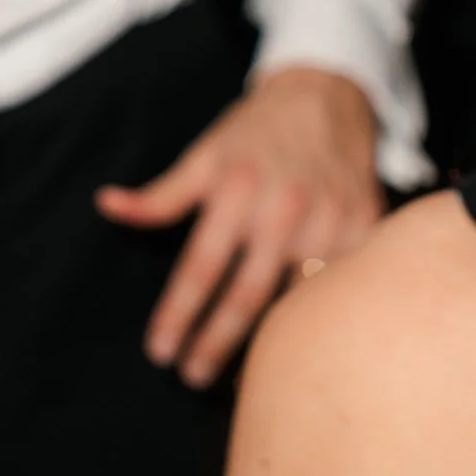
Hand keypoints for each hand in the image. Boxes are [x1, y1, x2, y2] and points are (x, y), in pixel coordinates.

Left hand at [98, 64, 381, 387]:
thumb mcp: (204, 155)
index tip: (159, 353)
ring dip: (268, 344)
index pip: (200, 267)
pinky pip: (342, 286)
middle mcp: (284, 209)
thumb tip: (107, 206)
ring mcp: (331, 221)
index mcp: (237, 191)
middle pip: (247, 295)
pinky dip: (318, 320)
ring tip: (240, 380)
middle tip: (191, 378)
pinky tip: (298, 349)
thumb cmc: (256, 131)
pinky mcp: (367, 227)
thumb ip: (161, 195)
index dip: (178, 314)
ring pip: (298, 299)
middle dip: (216, 344)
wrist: (328, 94)